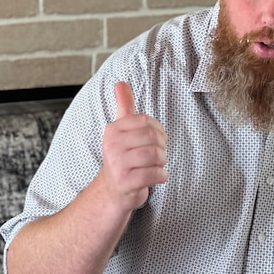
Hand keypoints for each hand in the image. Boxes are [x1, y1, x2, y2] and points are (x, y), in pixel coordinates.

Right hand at [100, 81, 168, 211]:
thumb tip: (121, 83)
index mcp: (113, 130)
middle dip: (162, 147)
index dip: (159, 130)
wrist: (111, 191)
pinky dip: (161, 176)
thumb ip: (124, 106)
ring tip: (156, 165)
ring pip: (155, 155)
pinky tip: (156, 177)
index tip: (157, 140)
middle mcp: (112, 145)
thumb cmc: (121, 158)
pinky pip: (154, 174)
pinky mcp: (125, 182)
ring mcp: (117, 165)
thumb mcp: (120, 130)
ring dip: (162, 162)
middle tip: (157, 155)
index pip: (147, 122)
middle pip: (154, 138)